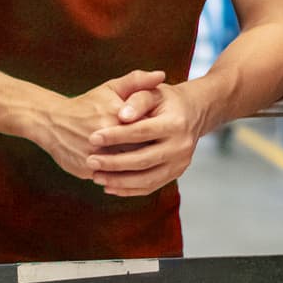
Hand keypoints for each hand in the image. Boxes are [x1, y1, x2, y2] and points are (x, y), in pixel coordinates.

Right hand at [36, 70, 165, 181]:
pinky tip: (131, 175)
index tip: (164, 134)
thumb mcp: (111, 88)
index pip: (147, 129)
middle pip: (138, 150)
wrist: (51, 122)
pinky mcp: (86, 169)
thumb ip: (137, 81)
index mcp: (115, 115)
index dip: (157, 133)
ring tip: (148, 164)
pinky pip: (110, 177)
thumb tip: (161, 75)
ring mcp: (93, 155)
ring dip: (137, 168)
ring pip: (125, 168)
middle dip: (150, 152)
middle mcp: (104, 137)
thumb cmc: (88, 104)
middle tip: (160, 152)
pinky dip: (120, 177)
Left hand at [86, 82, 208, 197]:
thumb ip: (137, 100)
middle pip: (143, 159)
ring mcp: (180, 163)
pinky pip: (151, 187)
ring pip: (147, 179)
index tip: (93, 138)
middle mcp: (181, 146)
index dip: (116, 136)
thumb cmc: (165, 100)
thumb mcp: (152, 92)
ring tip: (96, 177)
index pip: (141, 131)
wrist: (191, 113)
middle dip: (114, 163)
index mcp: (175, 123)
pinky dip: (129, 190)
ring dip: (119, 181)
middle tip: (91, 161)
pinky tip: (110, 186)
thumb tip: (122, 116)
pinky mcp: (176, 173)